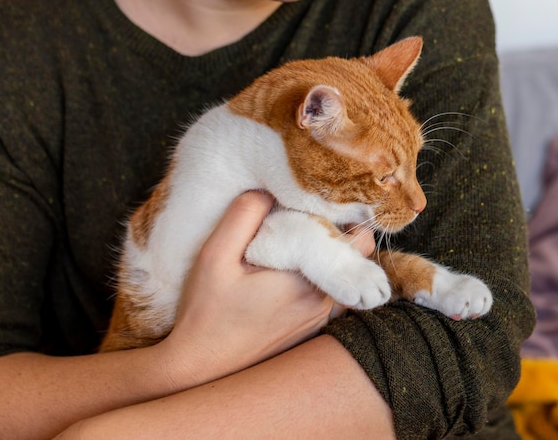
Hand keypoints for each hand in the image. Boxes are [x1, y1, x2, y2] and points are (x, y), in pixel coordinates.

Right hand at [157, 191, 338, 389]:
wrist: (201, 366)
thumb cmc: (206, 313)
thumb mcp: (215, 256)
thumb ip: (243, 216)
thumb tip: (269, 190)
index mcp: (308, 283)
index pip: (357, 240)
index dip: (343, 215)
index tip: (315, 203)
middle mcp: (323, 304)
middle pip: (351, 254)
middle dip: (333, 231)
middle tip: (300, 218)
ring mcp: (319, 319)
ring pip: (340, 273)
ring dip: (324, 254)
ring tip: (291, 241)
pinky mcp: (310, 328)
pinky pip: (328, 291)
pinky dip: (316, 275)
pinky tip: (286, 268)